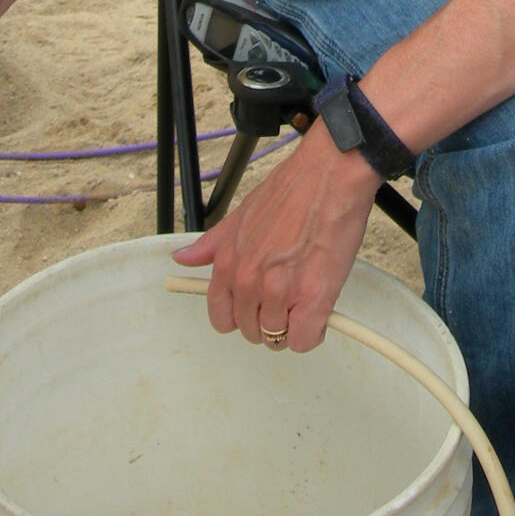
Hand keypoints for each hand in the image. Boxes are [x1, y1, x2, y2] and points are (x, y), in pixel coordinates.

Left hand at [171, 124, 381, 351]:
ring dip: (292, 324)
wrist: (331, 175)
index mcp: (228, 264)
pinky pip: (303, 341)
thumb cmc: (293, 190)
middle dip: (269, 319)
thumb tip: (183, 258)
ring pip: (277, 338)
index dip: (241, 315)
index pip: (221, 317)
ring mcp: (279, 292)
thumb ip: (211, 244)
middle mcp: (248, 282)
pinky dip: (312, 332)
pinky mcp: (312, 300)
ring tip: (306, 294)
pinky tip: (320, 308)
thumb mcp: (241, 215)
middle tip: (289, 294)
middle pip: (251, 331)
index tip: (257, 305)